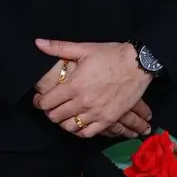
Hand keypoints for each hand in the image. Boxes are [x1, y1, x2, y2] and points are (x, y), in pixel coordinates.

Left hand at [33, 40, 151, 137]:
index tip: (39, 99)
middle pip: (55, 117)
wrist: (137, 65)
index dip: (39, 102)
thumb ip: (59, 48)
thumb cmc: (111, 55)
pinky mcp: (108, 119)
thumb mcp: (84, 48)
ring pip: (69, 127)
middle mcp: (83, 102)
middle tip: (52, 106)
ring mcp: (96, 113)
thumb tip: (38, 43)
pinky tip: (79, 123)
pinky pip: (87, 133)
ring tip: (64, 114)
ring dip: (63, 122)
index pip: (46, 102)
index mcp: (74, 85)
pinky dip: (80, 130)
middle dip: (49, 111)